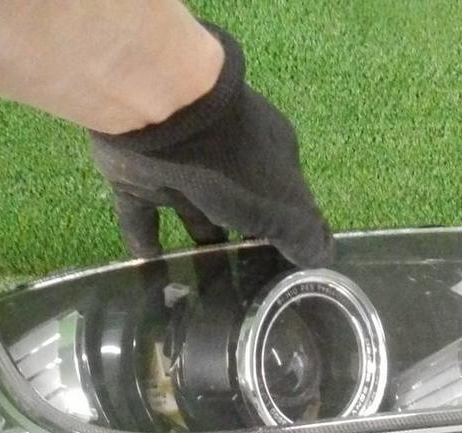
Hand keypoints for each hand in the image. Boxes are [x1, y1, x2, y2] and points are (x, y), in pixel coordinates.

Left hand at [89, 24, 332, 266]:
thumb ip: (305, 236)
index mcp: (269, 158)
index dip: (285, 235)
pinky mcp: (138, 177)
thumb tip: (323, 260)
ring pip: (193, 214)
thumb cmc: (234, 161)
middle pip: (239, 209)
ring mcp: (181, 167)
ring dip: (199, 245)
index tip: (282, 274)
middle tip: (243, 290)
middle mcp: (226, 160)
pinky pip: (142, 217)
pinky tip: (152, 274)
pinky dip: (147, 242)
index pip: (284, 203)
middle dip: (243, 242)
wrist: (161, 113)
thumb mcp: (284, 206)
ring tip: (201, 288)